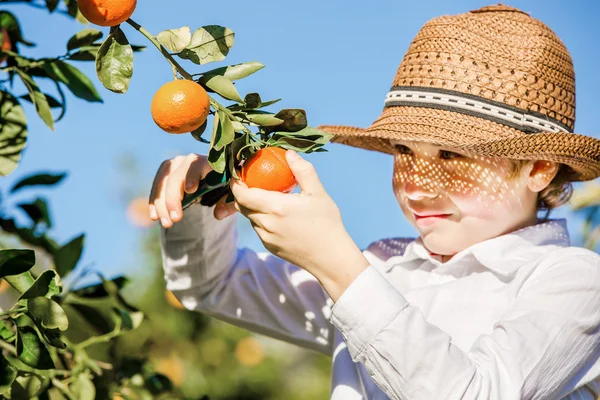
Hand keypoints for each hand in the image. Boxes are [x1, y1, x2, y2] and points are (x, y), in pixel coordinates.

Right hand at [149, 153, 236, 227]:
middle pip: (176, 175)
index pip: (197, 164)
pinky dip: (154, 202)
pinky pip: (157, 187)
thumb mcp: (232, 195)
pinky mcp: (166, 174)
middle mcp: (189, 160)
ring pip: (163, 182)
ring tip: (166, 223)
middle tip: (175, 219)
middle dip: (173, 198)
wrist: (217, 182)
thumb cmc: (227, 187)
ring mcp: (176, 165)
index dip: (192, 175)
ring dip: (161, 203)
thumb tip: (218, 214)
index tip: (190, 190)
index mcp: (208, 162)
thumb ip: (229, 203)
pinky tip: (154, 217)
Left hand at [231, 150, 368, 291]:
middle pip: (242, 206)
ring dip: (252, 206)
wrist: (330, 258)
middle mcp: (266, 224)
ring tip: (264, 196)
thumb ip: (303, 171)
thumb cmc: (327, 223)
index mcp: (276, 208)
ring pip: (250, 218)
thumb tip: (289, 153)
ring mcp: (266, 238)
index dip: (236, 183)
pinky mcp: (270, 247)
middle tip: (250, 181)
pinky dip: (261, 219)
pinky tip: (276, 214)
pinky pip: (259, 229)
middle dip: (241, 193)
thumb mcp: (318, 193)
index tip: (239, 173)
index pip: (243, 194)